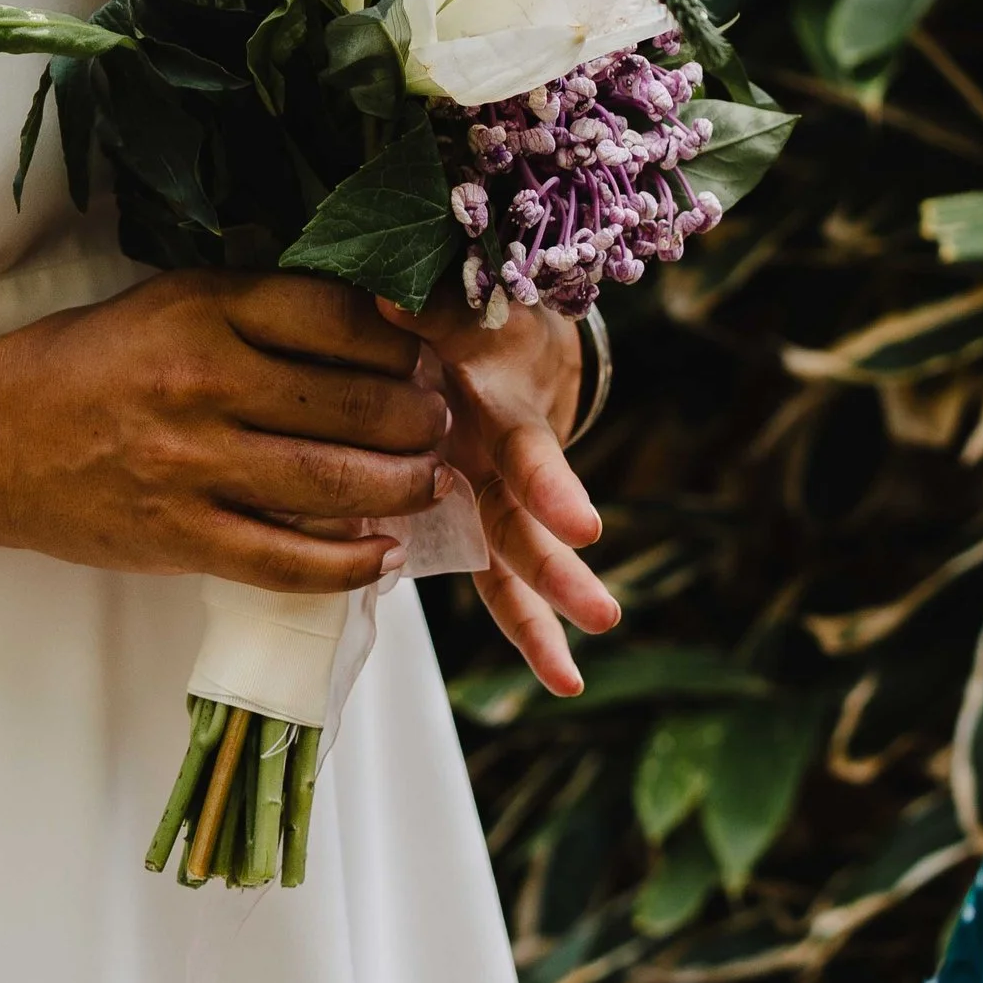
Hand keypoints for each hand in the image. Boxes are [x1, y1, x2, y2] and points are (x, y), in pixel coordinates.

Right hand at [0, 268, 448, 593]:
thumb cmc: (83, 365)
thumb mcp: (166, 303)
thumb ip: (254, 311)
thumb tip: (371, 327)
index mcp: (202, 310)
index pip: (337, 317)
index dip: (401, 341)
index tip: (425, 356)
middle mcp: (203, 381)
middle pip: (354, 403)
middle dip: (420, 418)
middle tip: (443, 424)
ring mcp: (191, 465)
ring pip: (336, 482)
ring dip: (405, 487)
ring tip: (431, 483)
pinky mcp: (178, 536)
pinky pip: (288, 560)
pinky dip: (349, 563)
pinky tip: (383, 555)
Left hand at [386, 291, 621, 698]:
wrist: (506, 331)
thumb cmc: (474, 317)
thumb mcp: (461, 304)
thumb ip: (430, 309)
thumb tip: (385, 302)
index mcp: (503, 409)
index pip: (530, 451)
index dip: (551, 487)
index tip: (583, 528)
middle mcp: (506, 460)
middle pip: (531, 519)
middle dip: (558, 568)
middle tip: (598, 613)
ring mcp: (496, 495)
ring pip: (523, 561)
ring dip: (548, 614)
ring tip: (570, 680)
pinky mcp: (479, 519)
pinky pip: (502, 582)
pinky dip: (531, 629)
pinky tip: (563, 680)